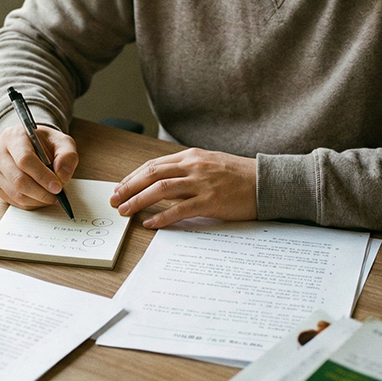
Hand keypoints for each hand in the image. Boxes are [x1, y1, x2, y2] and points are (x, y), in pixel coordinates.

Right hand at [0, 125, 78, 208]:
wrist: (28, 144)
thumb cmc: (44, 143)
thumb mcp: (61, 142)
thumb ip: (67, 155)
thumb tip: (63, 176)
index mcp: (14, 136)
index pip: (25, 160)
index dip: (42, 176)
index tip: (57, 187)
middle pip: (18, 179)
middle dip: (41, 192)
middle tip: (57, 196)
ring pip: (15, 193)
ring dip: (37, 200)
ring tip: (52, 197)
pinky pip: (13, 201)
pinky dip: (30, 203)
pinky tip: (41, 198)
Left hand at [109, 148, 257, 228]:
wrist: (267, 182)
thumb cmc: (239, 176)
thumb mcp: (210, 164)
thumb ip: (187, 169)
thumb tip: (162, 181)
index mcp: (191, 156)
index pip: (153, 165)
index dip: (132, 177)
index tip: (119, 188)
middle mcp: (193, 166)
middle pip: (151, 174)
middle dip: (128, 187)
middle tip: (113, 200)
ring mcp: (202, 183)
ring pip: (161, 189)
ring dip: (138, 200)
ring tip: (125, 211)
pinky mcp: (211, 201)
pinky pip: (180, 209)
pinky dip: (162, 217)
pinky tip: (150, 224)